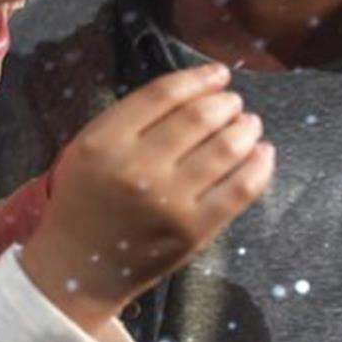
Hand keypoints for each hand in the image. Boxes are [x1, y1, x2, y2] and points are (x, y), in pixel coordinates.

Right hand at [21, 63, 273, 332]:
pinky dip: (260, 165)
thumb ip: (130, 122)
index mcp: (103, 142)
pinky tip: (262, 154)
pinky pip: (241, 187)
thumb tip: (198, 94)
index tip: (218, 74)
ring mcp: (169, 200)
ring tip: (249, 125)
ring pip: (226, 148)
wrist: (78, 267)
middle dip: (226, 103)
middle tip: (233, 103)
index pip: (161, 94)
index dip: (198, 78)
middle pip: (199, 117)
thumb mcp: (87, 151)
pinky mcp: (195, 229)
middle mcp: (136, 167)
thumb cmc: (83, 202)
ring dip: (246, 128)